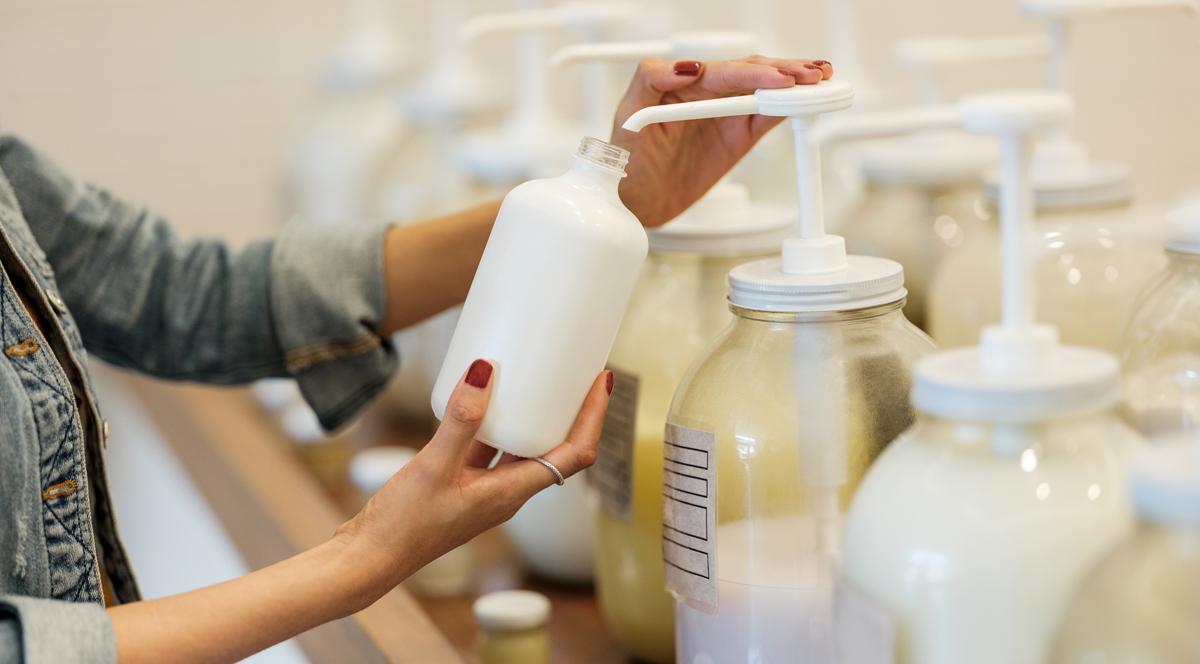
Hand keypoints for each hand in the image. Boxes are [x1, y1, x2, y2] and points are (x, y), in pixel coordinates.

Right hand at [337, 361, 611, 581]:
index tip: (600, 380)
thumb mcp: (433, 466)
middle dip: (571, 410)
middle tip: (573, 369)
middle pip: (556, 448)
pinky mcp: (460, 487)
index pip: (575, 454)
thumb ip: (460, 420)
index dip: (594, 417)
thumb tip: (486, 370)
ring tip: (533, 377)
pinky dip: (492, 424)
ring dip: (533, 415)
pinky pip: (489, 450)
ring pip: (521, 447)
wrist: (367, 560)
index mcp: (513, 493)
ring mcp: (484, 491)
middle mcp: (507, 493)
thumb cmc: (403, 527)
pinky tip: (478, 402)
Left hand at [611, 57, 832, 226]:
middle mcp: (708, 92)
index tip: (777, 79)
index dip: (754, 73)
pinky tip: (807, 102)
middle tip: (812, 74)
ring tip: (820, 78)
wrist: (634, 201)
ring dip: (794, 85)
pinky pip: (768, 118)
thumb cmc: (625, 155)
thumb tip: (685, 65)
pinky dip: (789, 109)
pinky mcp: (738, 136)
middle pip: (753, 73)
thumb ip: (651, 80)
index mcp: (683, 81)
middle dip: (784, 71)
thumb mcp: (628, 113)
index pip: (724, 70)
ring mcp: (725, 113)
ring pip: (766, 91)